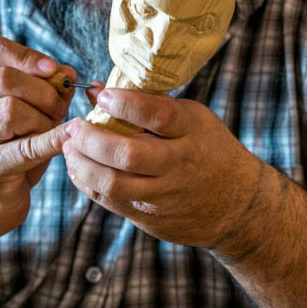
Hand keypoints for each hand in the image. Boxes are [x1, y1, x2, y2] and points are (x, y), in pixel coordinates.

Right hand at [0, 34, 77, 243]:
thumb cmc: (6, 158)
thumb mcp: (26, 120)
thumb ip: (46, 94)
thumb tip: (69, 73)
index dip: (27, 55)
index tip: (52, 70)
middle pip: (3, 78)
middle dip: (42, 90)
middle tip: (58, 109)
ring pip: (8, 109)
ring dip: (43, 118)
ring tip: (51, 130)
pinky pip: (24, 148)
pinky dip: (53, 139)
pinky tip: (69, 136)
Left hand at [61, 87, 262, 248]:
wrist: (238, 203)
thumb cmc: (208, 149)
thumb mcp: (192, 118)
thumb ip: (148, 104)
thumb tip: (97, 90)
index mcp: (191, 131)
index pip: (158, 116)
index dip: (127, 105)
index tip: (104, 96)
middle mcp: (178, 164)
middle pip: (128, 155)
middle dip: (91, 139)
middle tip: (72, 126)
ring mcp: (165, 195)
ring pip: (114, 184)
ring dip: (82, 164)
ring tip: (69, 147)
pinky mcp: (152, 217)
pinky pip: (111, 202)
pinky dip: (88, 183)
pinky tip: (79, 168)